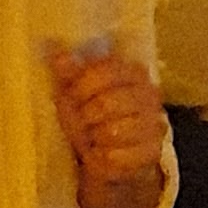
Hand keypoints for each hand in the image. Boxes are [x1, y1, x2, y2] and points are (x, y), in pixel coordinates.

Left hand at [50, 45, 167, 207]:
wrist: (111, 158)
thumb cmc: (91, 119)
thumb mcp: (76, 94)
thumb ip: (68, 73)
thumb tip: (53, 49)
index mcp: (133, 72)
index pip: (106, 70)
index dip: (81, 85)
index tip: (72, 97)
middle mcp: (150, 95)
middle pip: (106, 104)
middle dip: (85, 116)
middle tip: (82, 122)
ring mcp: (154, 124)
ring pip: (111, 132)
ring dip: (93, 138)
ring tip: (92, 138)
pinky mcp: (152, 152)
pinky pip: (116, 156)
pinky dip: (100, 159)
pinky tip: (99, 154)